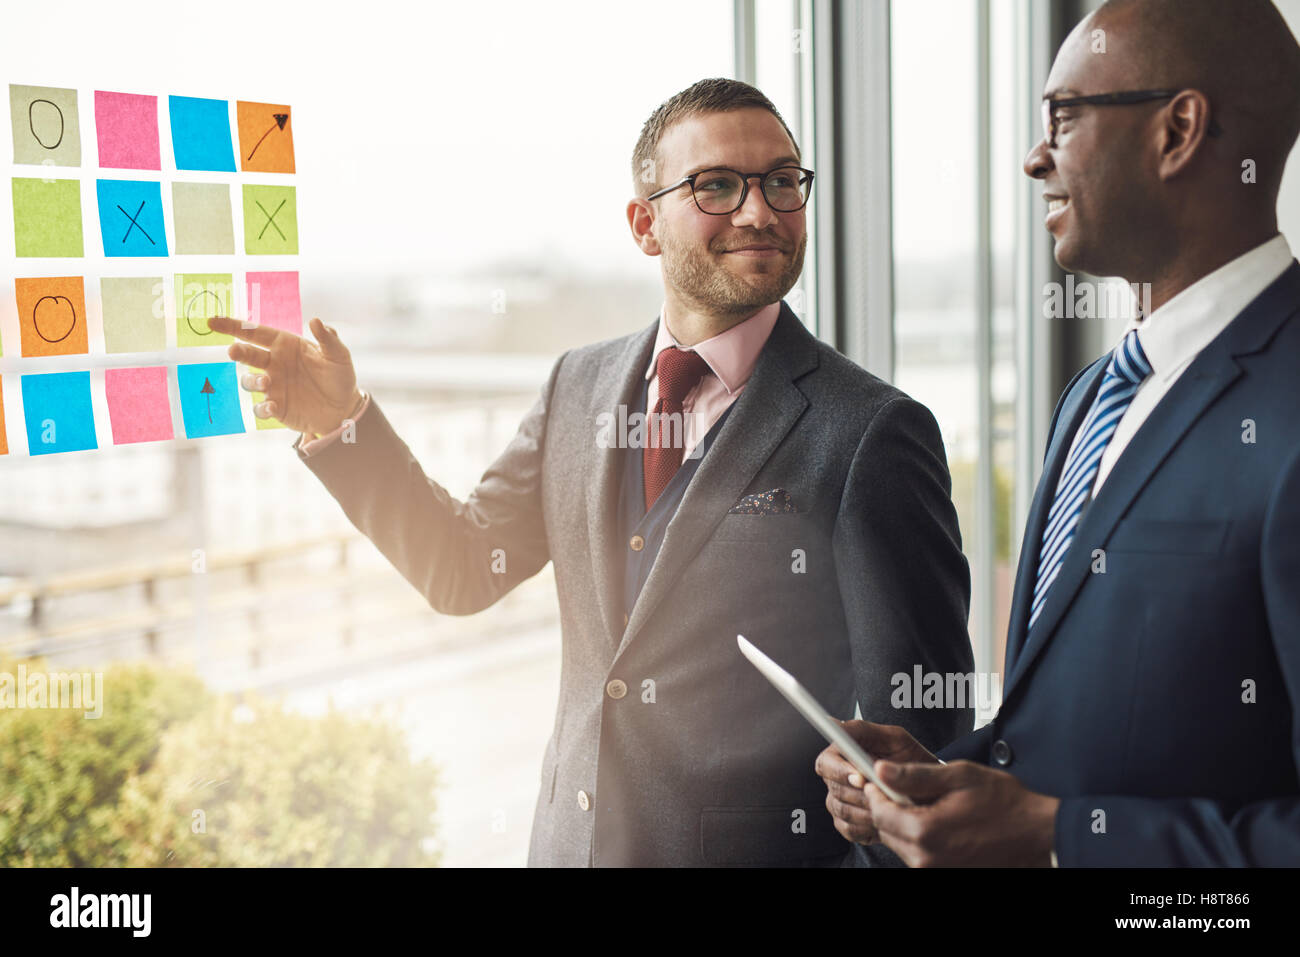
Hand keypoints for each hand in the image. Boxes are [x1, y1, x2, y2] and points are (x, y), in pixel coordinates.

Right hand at [208, 316, 361, 434]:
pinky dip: (263, 408)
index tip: (213, 321)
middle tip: (233, 351)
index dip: (233, 326)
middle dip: (238, 352)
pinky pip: (261, 408)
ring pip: (249, 381)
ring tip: (265, 381)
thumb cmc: (340, 377)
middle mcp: (273, 363)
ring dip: (252, 380)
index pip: (255, 332)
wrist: (344, 408)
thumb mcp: (339, 356)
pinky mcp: (275, 407)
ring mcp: (272, 386)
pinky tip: (272, 407)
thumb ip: (328, 339)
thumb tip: (316, 320)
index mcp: (285, 345)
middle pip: (248, 355)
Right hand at [814, 721, 938, 844]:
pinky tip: (887, 819)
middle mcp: (836, 778)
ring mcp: (839, 802)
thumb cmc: (912, 759)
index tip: (862, 778)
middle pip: (834, 789)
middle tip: (887, 796)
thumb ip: (867, 732)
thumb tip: (841, 732)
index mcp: (842, 753)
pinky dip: (869, 827)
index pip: (825, 762)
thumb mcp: (896, 738)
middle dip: (862, 794)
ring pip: (843, 811)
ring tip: (893, 807)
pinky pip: (850, 830)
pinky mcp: (847, 824)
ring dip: (869, 811)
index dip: (840, 772)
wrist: (929, 790)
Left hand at [865, 760, 1059, 865]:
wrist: (1035, 835)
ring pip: (899, 843)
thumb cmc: (1004, 804)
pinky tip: (937, 820)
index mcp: (926, 831)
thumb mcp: (958, 777)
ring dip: (904, 822)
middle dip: (889, 807)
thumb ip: (914, 775)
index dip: (876, 792)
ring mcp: (934, 870)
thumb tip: (881, 770)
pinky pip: (917, 854)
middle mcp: (926, 858)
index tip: (878, 779)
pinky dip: (919, 836)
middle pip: (886, 830)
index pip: (879, 813)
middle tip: (902, 787)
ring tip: (927, 804)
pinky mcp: (943, 873)